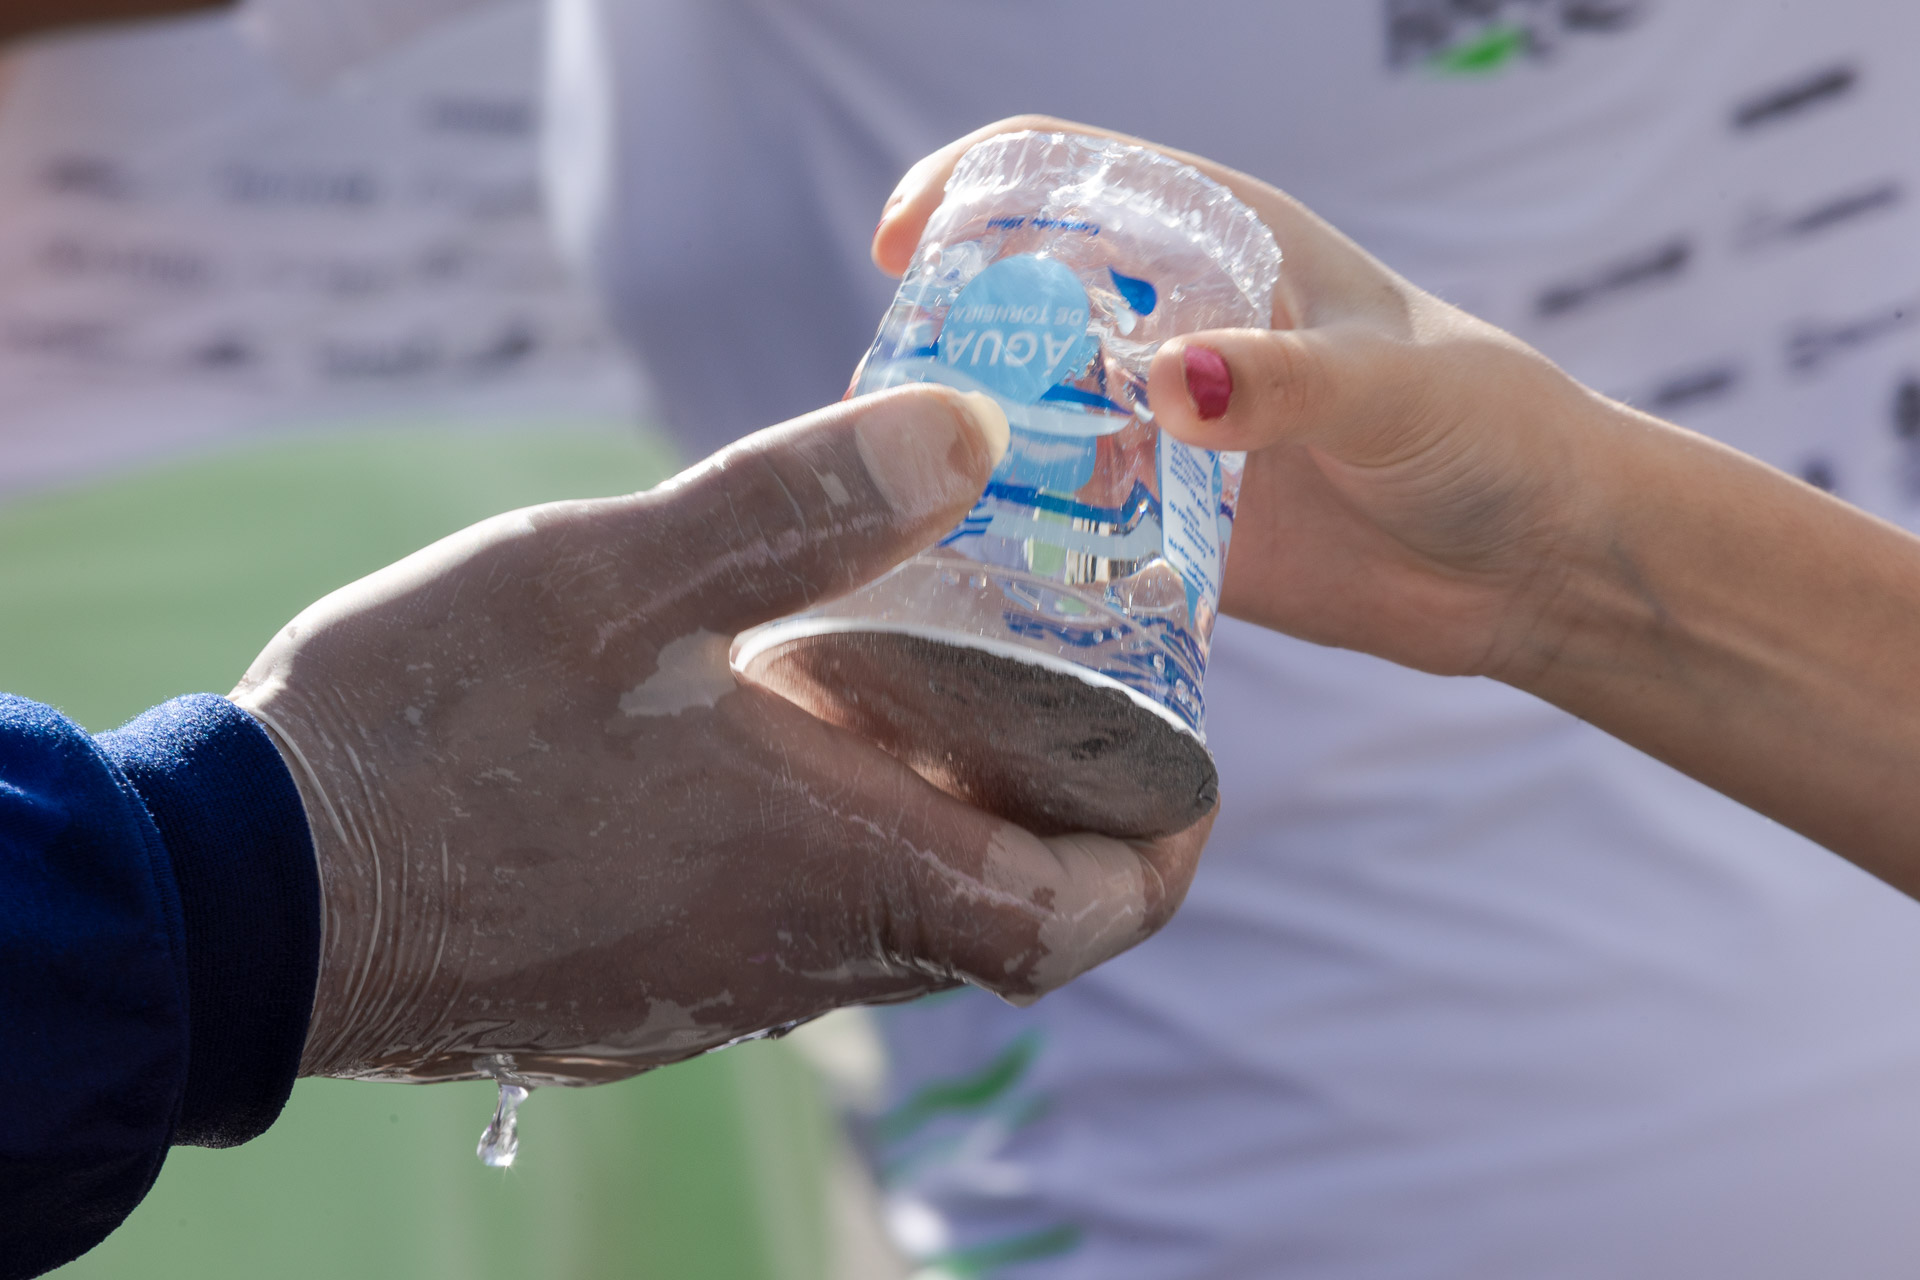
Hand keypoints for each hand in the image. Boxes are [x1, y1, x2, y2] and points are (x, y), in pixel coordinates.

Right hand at [231, 385, 1212, 1083]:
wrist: (262, 893)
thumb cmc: (435, 742)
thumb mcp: (614, 580)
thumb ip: (794, 504)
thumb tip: (969, 433)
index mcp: (834, 871)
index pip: (1073, 920)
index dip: (1161, 857)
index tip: (1192, 774)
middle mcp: (798, 954)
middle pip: (1001, 917)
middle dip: (1062, 815)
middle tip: (1067, 690)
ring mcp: (719, 982)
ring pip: (897, 916)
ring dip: (942, 816)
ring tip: (927, 684)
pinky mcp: (645, 979)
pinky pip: (797, 919)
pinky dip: (839, 838)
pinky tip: (774, 731)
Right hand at [875, 116, 1614, 683]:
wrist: (1534, 561)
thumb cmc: (1488, 432)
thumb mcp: (1395, 385)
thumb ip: (1289, 380)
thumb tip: (1171, 384)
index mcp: (1222, 245)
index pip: (1068, 172)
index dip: (971, 185)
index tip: (900, 243)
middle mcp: (1176, 327)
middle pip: (1021, 297)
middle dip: (950, 332)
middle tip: (901, 400)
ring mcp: (1163, 429)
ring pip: (1029, 411)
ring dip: (972, 440)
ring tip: (928, 487)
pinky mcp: (1167, 524)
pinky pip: (1066, 519)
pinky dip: (1019, 532)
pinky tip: (987, 558)